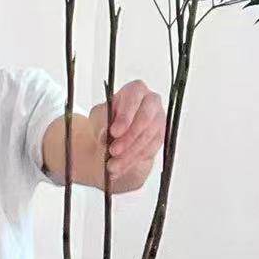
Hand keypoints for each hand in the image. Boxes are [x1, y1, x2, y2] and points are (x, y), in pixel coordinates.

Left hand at [88, 78, 165, 193]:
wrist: (115, 137)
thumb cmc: (107, 120)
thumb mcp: (98, 117)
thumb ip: (101, 121)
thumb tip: (105, 133)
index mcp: (136, 90)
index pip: (135, 97)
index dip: (126, 116)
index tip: (114, 132)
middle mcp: (151, 102)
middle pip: (146, 118)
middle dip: (129, 137)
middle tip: (113, 151)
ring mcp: (159, 120)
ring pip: (148, 138)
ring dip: (129, 154)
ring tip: (112, 165)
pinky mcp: (160, 138)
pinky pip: (149, 151)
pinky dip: (132, 161)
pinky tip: (120, 167)